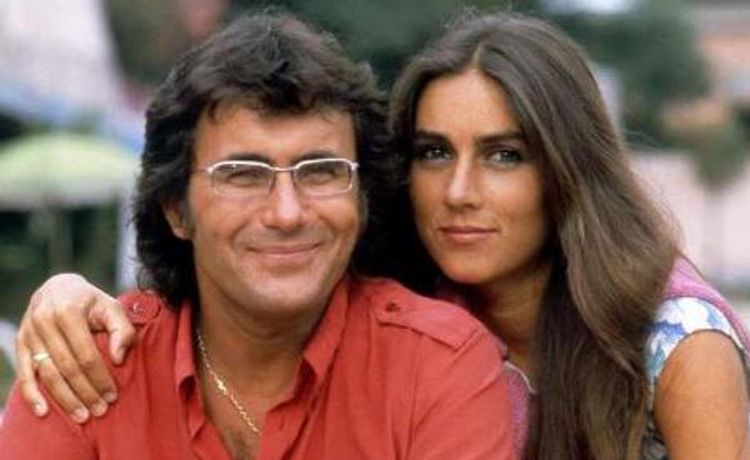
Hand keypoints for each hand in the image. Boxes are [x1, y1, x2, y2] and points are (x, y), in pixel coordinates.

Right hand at [15, 274, 135, 422]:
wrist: (58, 288)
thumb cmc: (91, 302)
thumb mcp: (112, 307)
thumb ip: (122, 330)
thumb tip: (118, 359)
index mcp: (69, 311)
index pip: (86, 354)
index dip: (100, 378)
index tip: (112, 396)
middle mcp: (45, 321)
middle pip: (67, 367)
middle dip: (85, 392)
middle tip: (100, 411)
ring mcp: (29, 333)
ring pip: (47, 374)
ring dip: (64, 399)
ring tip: (82, 416)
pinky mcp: (21, 343)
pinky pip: (25, 373)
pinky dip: (32, 395)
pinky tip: (43, 412)